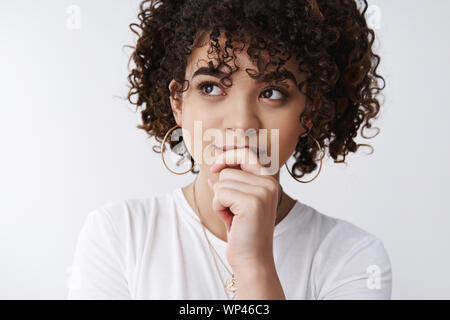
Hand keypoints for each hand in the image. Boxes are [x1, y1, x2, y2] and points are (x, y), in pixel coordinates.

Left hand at [208, 147, 280, 269]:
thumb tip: (215, 168)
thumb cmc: (243, 232)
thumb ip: (230, 183)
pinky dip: (219, 208)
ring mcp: (262, 192)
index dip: (227, 156)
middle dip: (222, 189)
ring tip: (233, 217)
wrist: (252, 259)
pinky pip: (220, 193)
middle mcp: (269, 183)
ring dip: (220, 201)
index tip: (215, 167)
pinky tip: (230, 221)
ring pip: (222, 181)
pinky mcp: (252, 202)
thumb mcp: (237, 202)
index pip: (245, 152)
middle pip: (228, 169)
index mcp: (269, 180)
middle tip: (230, 208)